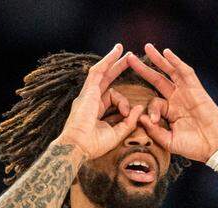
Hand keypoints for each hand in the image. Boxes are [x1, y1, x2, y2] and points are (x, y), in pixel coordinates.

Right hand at [55, 43, 146, 160]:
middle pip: (106, 80)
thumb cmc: (94, 145)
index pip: (111, 98)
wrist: (78, 146)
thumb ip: (128, 122)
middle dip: (117, 68)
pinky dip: (106, 61)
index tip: (127, 113)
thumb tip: (139, 108)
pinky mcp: (88, 91)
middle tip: (129, 58)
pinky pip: (98, 72)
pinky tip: (116, 52)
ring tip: (124, 50)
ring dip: (113, 61)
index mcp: (95, 111)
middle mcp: (89, 100)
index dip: (123, 103)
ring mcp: (87, 95)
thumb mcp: (116, 133)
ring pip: (101, 73)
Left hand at [129, 44, 217, 161]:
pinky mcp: (196, 89)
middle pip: (157, 79)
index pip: (153, 104)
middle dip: (143, 68)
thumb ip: (153, 130)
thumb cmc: (192, 146)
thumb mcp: (168, 140)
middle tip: (128, 58)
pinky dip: (176, 62)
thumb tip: (140, 118)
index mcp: (169, 112)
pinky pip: (185, 72)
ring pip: (170, 72)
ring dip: (158, 59)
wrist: (213, 146)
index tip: (152, 120)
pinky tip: (166, 53)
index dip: (149, 110)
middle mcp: (176, 99)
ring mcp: (186, 92)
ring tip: (147, 47)